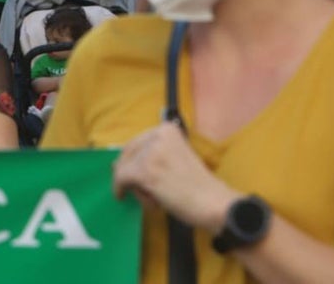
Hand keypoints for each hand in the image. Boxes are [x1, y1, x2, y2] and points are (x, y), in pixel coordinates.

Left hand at [113, 122, 239, 230]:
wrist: (214, 203)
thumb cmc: (198, 185)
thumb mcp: (176, 158)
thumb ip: (154, 155)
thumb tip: (119, 162)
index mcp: (167, 129)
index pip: (136, 142)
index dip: (130, 159)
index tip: (129, 171)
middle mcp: (157, 135)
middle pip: (128, 153)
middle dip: (127, 172)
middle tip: (133, 187)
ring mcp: (150, 153)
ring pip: (124, 167)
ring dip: (133, 185)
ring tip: (153, 198)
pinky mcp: (144, 171)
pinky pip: (120, 178)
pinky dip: (119, 188)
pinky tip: (122, 196)